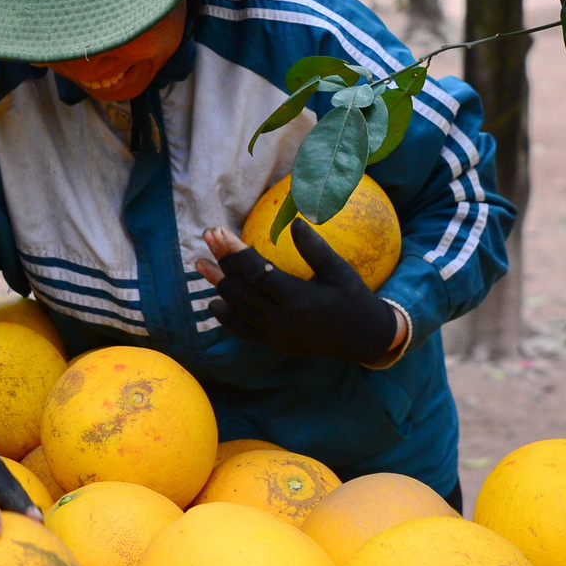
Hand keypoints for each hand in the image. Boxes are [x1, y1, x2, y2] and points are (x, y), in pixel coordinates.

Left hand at [193, 222, 404, 364]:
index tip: (220, 232)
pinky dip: (226, 317)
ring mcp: (277, 335)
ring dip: (219, 284)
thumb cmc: (354, 299)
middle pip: (243, 288)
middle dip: (222, 261)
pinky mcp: (275, 343)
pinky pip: (244, 331)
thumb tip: (295, 222)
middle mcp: (283, 320)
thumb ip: (315, 249)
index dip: (236, 252)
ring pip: (239, 308)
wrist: (365, 340)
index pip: (257, 273)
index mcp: (299, 300)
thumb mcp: (340, 271)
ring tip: (200, 263)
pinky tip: (213, 301)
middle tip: (208, 236)